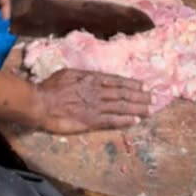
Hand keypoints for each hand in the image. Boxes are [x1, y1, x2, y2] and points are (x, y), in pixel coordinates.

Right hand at [33, 68, 151, 133]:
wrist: (41, 103)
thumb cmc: (49, 87)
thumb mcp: (68, 74)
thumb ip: (83, 77)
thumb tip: (91, 77)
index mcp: (91, 78)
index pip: (117, 81)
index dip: (132, 83)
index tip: (144, 85)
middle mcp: (97, 91)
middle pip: (123, 93)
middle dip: (140, 96)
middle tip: (155, 98)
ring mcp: (95, 107)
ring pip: (121, 107)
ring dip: (137, 108)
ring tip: (150, 110)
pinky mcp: (91, 121)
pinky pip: (112, 121)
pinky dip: (125, 120)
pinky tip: (135, 121)